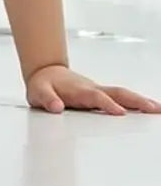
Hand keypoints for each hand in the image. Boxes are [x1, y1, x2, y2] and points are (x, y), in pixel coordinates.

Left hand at [26, 65, 160, 115]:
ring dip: (141, 102)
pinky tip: (148, 109)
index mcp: (78, 90)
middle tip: (154, 109)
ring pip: (122, 94)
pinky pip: (121, 98)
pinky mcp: (101, 95)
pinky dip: (136, 103)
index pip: (95, 97)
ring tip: (159, 110)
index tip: (120, 112)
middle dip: (135, 101)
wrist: (45, 72)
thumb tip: (56, 107)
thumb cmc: (43, 84)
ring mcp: (99, 91)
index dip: (107, 104)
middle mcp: (92, 89)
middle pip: (117, 93)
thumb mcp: (38, 92)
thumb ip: (46, 99)